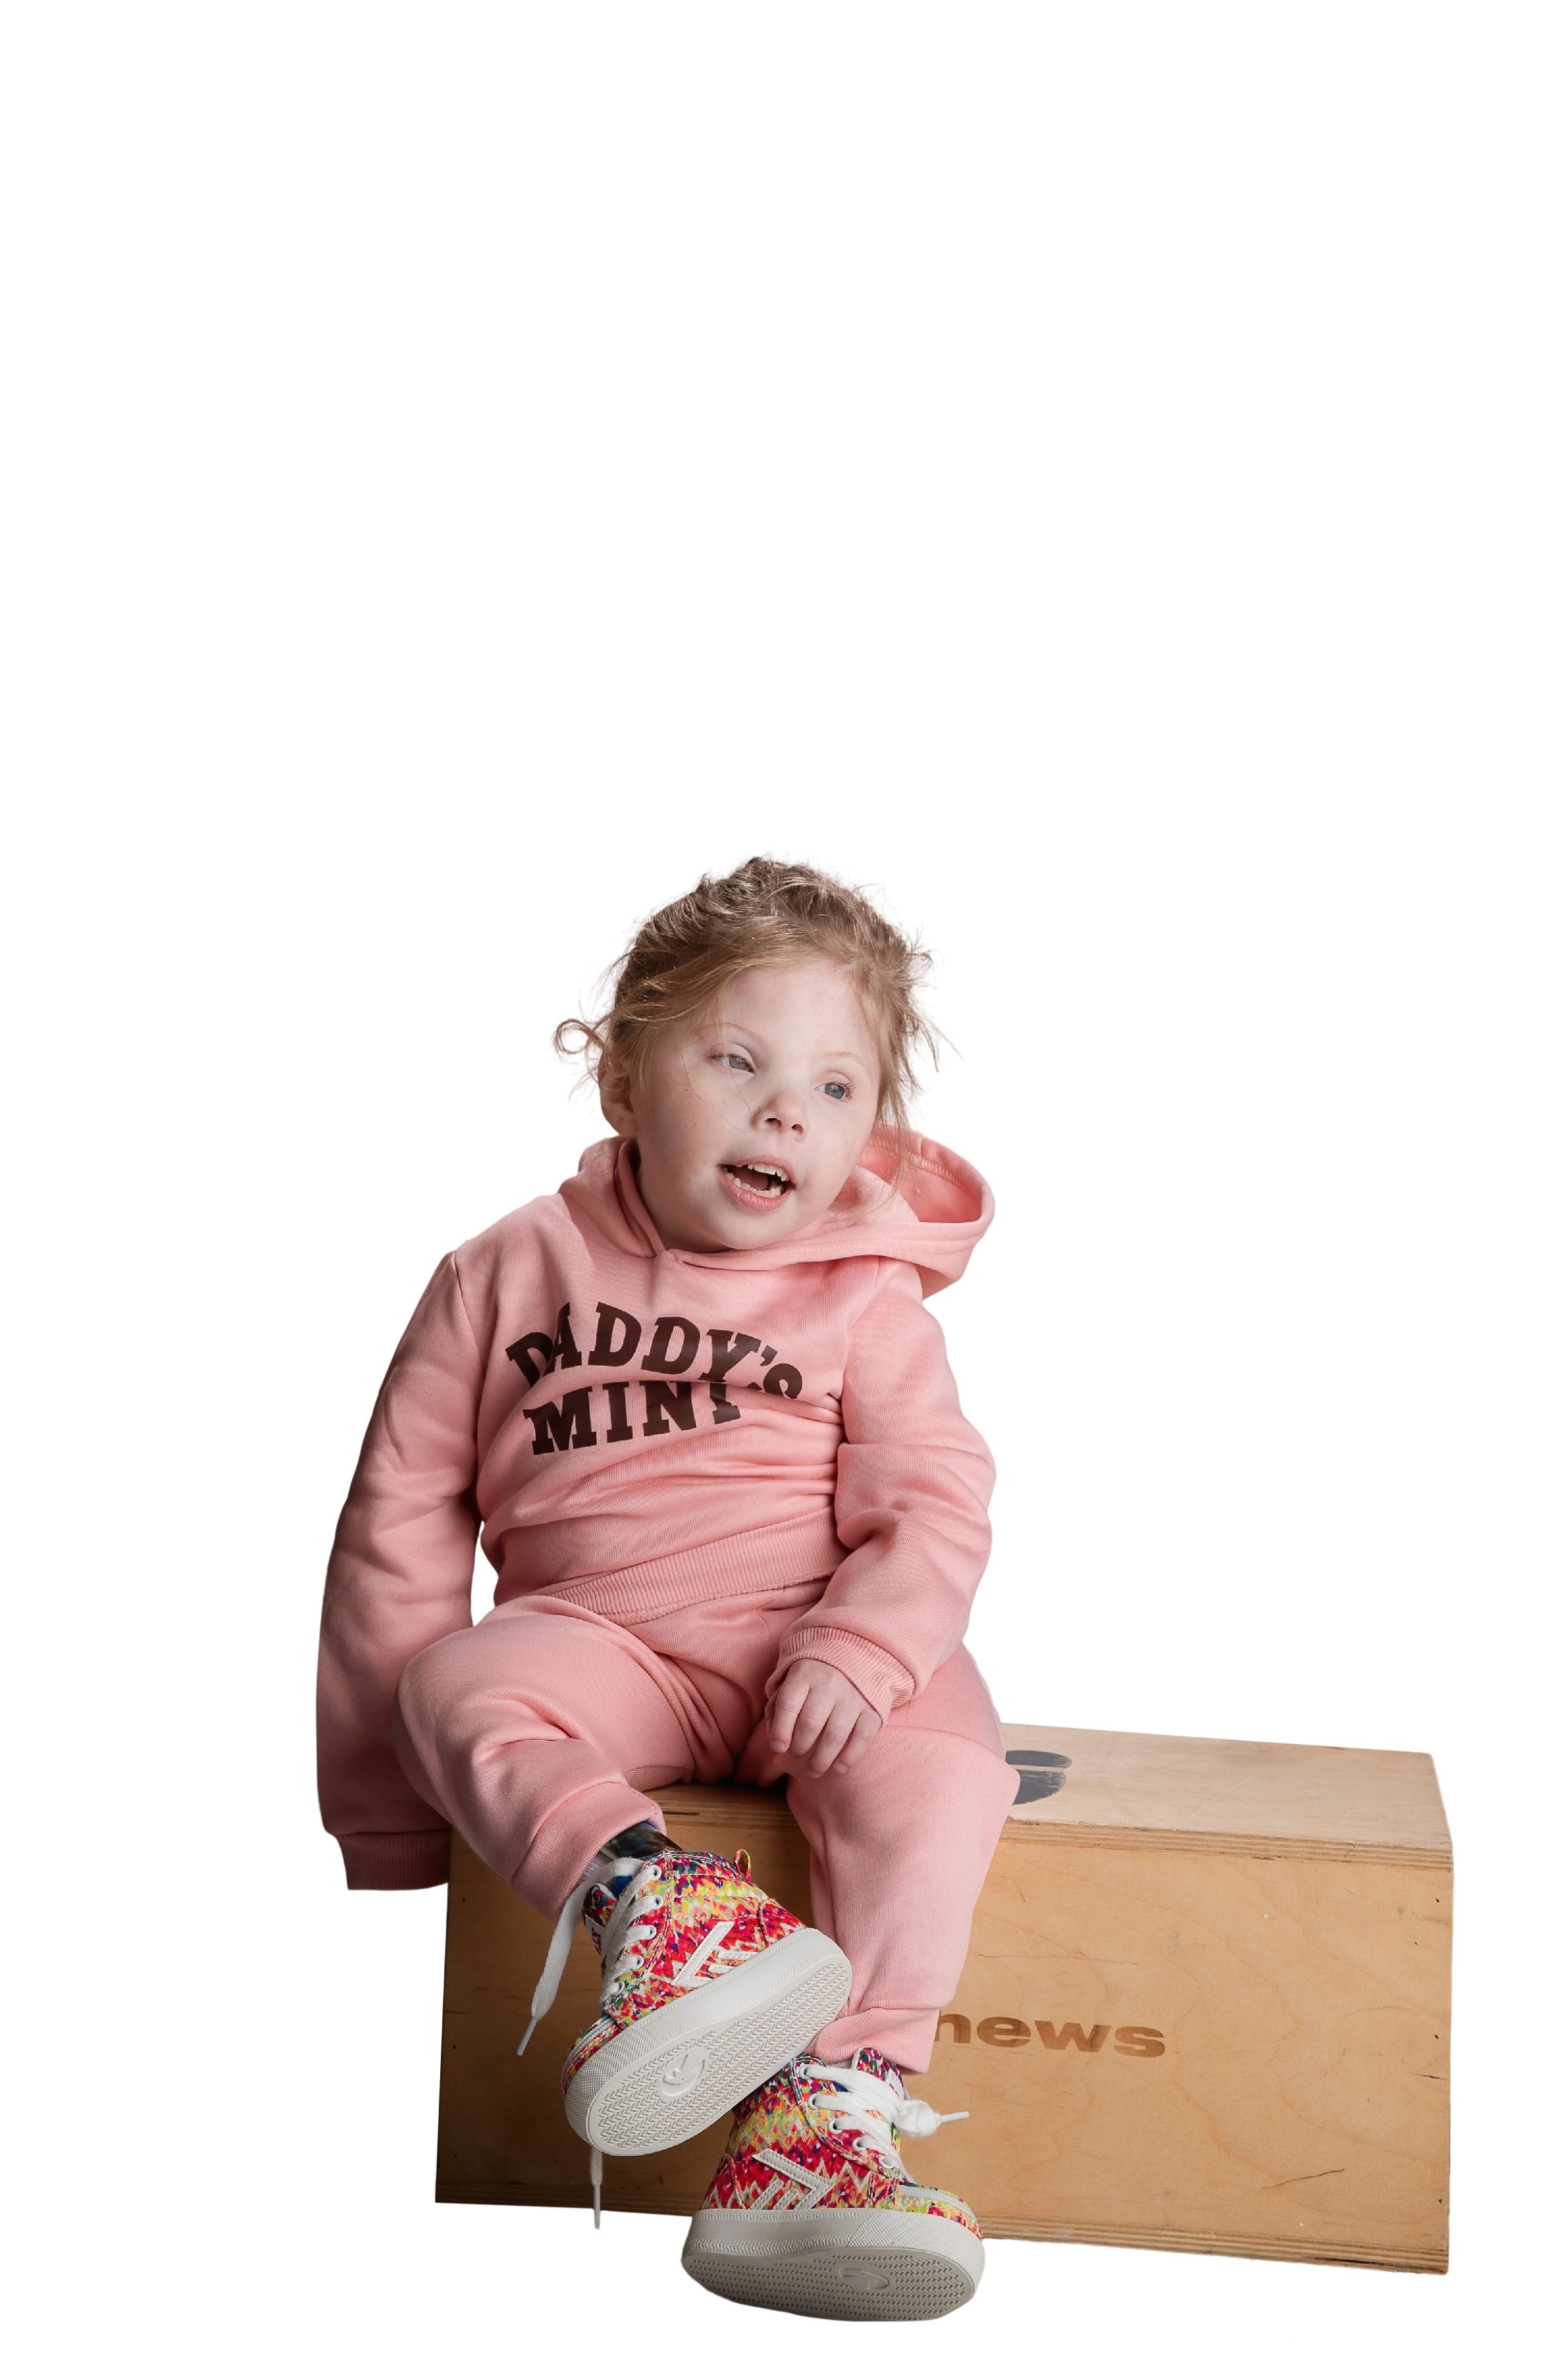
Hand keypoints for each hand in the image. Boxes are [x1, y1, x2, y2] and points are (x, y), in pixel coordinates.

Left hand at [764, 1660, 882, 1778]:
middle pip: (810, 1723)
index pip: (788, 1703)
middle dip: (799, 1748)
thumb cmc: (813, 1679)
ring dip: (821, 1760)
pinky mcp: (873, 1708)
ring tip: (813, 1770)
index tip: (778, 1748)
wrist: (856, 1656)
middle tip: (796, 1756)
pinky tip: (839, 1768)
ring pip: (835, 1734)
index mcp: (804, 1674)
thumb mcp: (790, 1682)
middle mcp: (830, 1683)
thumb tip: (777, 1744)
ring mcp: (853, 1695)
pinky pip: (863, 1737)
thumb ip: (777, 1709)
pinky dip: (850, 1756)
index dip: (780, 1730)